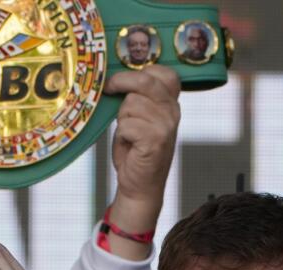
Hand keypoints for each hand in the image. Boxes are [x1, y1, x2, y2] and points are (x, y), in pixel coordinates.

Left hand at [103, 65, 181, 235]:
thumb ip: (138, 98)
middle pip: (145, 81)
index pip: (164, 73)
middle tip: (110, 88)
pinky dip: (122, 134)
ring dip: (122, 118)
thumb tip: (117, 77)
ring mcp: (166, 126)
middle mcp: (173, 112)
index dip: (140, 71)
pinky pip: (127, 124)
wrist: (140, 185)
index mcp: (171, 103)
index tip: (122, 80)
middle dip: (122, 82)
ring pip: (131, 104)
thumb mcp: (140, 118)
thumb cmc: (135, 151)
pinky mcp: (155, 140)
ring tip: (128, 133)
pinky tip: (129, 144)